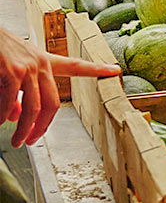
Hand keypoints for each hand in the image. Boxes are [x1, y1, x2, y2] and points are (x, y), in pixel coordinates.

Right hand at [0, 29, 119, 146]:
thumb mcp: (11, 71)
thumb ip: (17, 95)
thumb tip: (16, 117)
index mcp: (44, 61)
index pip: (75, 65)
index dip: (97, 69)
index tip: (116, 70)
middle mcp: (39, 63)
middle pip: (52, 104)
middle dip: (42, 127)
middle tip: (32, 141)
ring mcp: (26, 67)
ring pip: (33, 108)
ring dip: (24, 129)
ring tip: (17, 141)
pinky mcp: (11, 70)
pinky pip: (9, 102)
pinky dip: (2, 116)